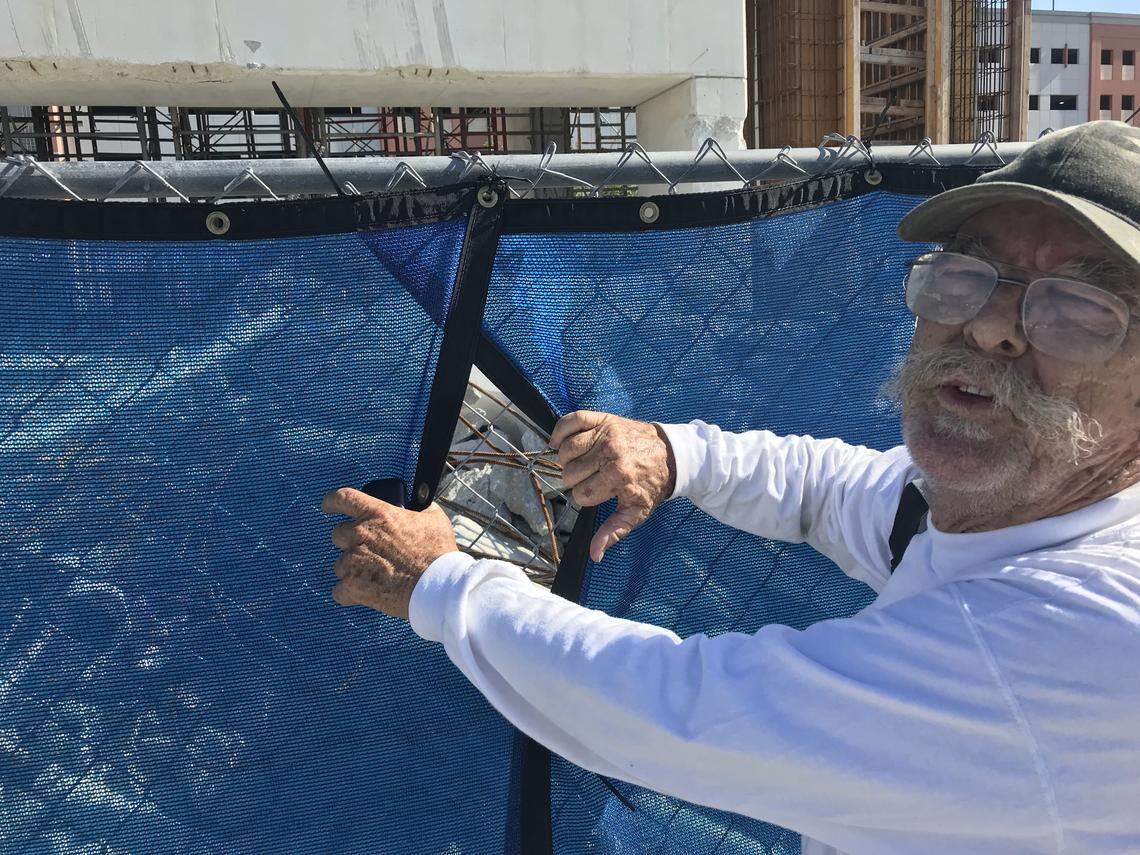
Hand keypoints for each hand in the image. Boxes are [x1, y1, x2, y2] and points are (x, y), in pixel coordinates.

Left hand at [322, 487, 457, 618]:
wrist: (437, 586)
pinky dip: (350, 593)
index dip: (332, 501)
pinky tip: (365, 594)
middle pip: (337, 534)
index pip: (343, 498)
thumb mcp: (435, 519)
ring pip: (339, 564)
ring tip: (374, 576)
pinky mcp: (353, 586)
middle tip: (368, 551)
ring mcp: (354, 561)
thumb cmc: (438, 552)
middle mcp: (360, 534)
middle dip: (349, 542)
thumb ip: (423, 509)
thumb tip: (423, 505)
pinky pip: (339, 591)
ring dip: (352, 569)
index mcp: (378, 514)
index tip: (329, 507)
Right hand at [549, 411, 676, 562]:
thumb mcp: (636, 512)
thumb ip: (613, 532)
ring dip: (568, 460)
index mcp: (618, 478)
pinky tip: (560, 442)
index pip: (580, 494)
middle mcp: (610, 453)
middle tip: (592, 477)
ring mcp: (605, 433)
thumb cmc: (652, 485)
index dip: (586, 497)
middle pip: (569, 474)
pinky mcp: (602, 419)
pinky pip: (570, 421)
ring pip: (565, 451)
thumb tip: (595, 554)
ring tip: (582, 462)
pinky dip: (560, 432)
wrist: (670, 454)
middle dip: (577, 480)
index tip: (598, 493)